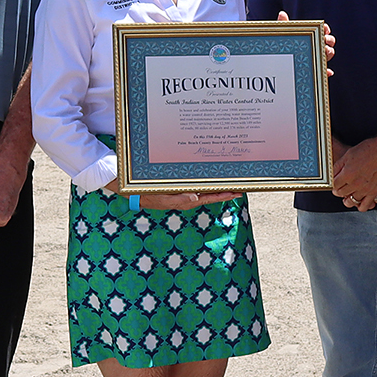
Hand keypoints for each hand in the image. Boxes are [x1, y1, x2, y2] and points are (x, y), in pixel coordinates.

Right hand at [103, 176, 231, 212]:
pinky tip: (212, 176)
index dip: (223, 195)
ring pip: (206, 188)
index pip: (209, 197)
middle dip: (226, 190)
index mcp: (187, 200)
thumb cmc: (148, 195)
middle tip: (242, 185)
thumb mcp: (161, 197)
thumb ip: (178, 199)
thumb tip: (195, 198)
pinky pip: (197, 183)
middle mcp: (189, 196)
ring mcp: (185, 192)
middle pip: (212, 193)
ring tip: (232, 181)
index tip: (236, 191)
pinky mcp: (181, 186)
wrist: (134, 190)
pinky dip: (206, 181)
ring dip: (218, 185)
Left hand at [279, 11, 337, 75]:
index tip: (324, 29)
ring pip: (328, 55)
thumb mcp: (283, 36)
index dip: (325, 29)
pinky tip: (328, 72)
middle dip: (329, 40)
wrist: (278, 65)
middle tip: (325, 40)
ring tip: (324, 52)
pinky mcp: (315, 71)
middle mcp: (317, 47)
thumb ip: (284, 25)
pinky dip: (327, 72)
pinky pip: (324, 73)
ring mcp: (317, 59)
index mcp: (311, 37)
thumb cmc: (283, 46)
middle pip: (329, 42)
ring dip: (329, 53)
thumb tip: (282, 13)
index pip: (323, 31)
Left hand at [331, 135, 376, 210]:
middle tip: (341, 189)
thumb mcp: (349, 154)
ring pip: (352, 202)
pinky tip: (360, 201)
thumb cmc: (369, 150)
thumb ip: (339, 166)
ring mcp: (365, 189)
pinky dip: (360, 206)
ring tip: (349, 196)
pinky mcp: (375, 192)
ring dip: (349, 200)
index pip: (334, 186)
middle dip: (339, 192)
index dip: (333, 185)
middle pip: (341, 194)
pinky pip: (365, 206)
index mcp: (347, 174)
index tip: (335, 184)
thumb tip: (332, 174)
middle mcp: (355, 184)